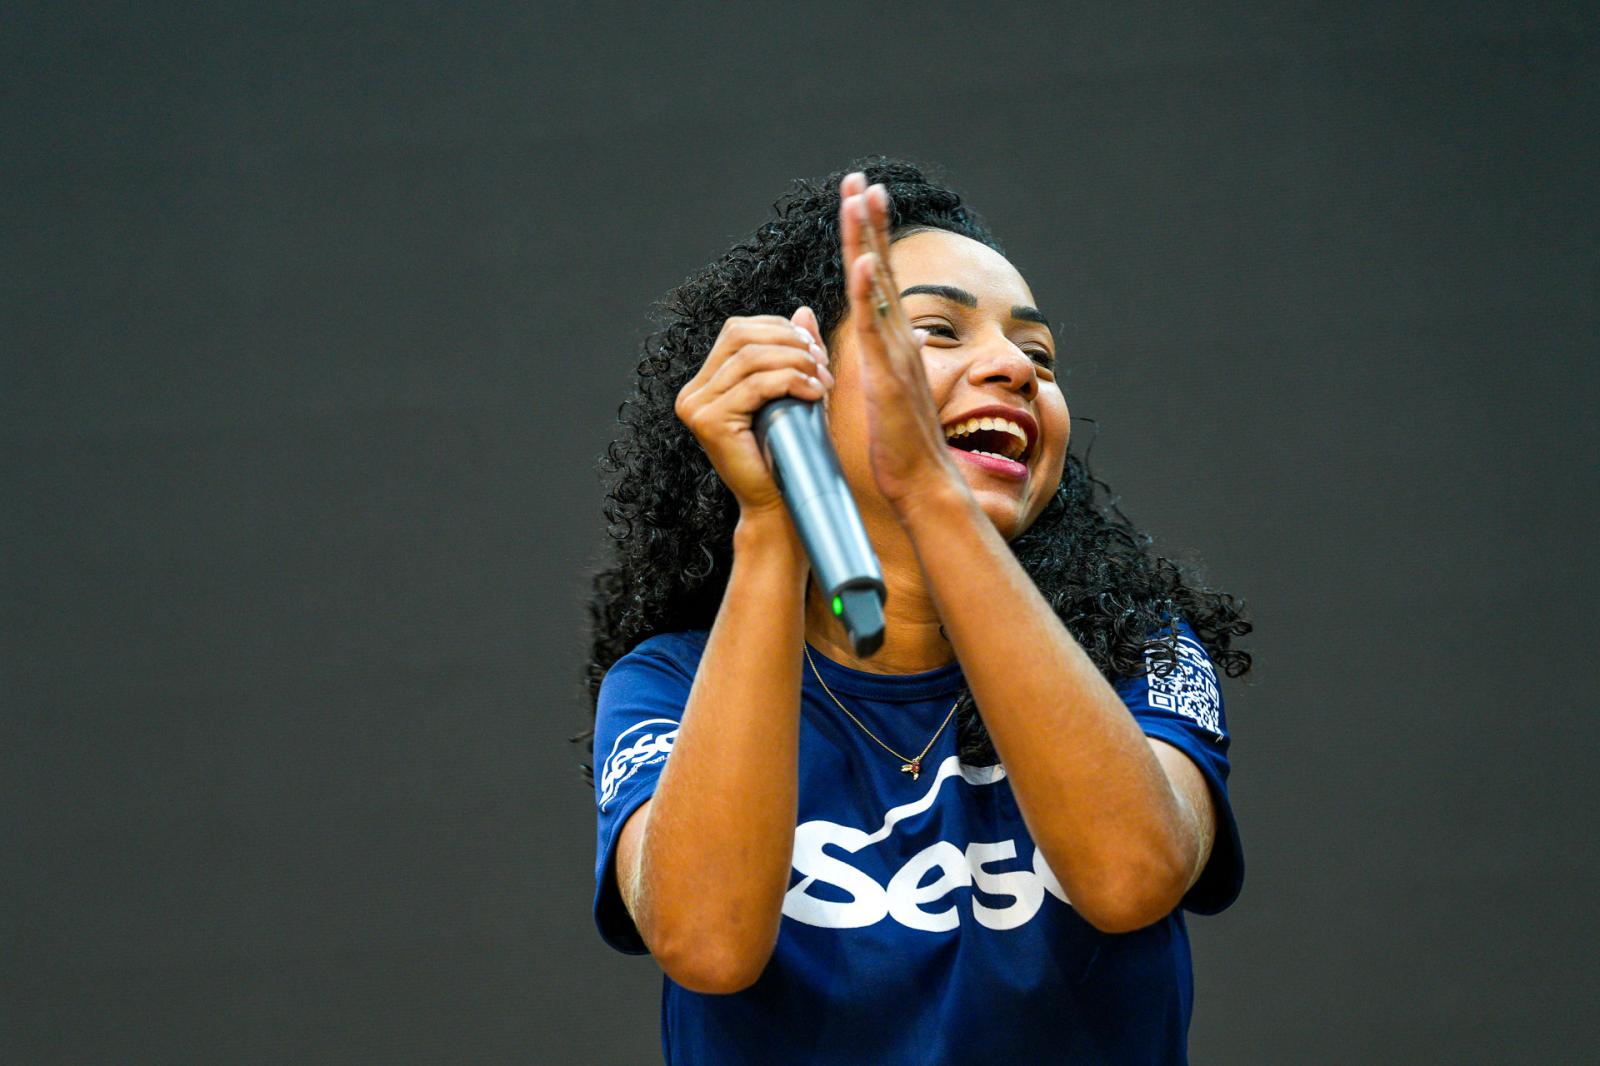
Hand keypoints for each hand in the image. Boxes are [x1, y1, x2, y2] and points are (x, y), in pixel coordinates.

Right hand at [674, 308, 834, 523]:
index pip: (737, 331)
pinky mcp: (708, 422)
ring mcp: (695, 407)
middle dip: (788, 342)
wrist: (780, 503)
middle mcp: (692, 392)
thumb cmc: (789, 449)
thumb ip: (795, 352)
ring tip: (822, 380)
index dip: (778, 329)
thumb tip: (803, 310)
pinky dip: (790, 382)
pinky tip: (813, 393)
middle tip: (822, 363)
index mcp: (705, 382)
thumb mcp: (795, 391)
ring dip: (794, 362)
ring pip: (749, 358)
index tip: (814, 349)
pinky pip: (754, 386)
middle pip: (740, 336)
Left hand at [838, 172, 964, 511]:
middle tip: (859, 179)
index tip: (861, 200)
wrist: (923, 484)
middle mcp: (899, 339)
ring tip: (859, 198)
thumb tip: (890, 332)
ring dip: (868, 240)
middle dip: (869, 222)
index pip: (878, 280)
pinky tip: (863, 261)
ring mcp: (896, 355)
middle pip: (881, 268)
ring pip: (879, 286)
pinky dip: (871, 294)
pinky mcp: (890, 377)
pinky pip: (877, 328)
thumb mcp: (882, 390)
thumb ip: (879, 356)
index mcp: (893, 343)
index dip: (870, 239)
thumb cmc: (902, 446)